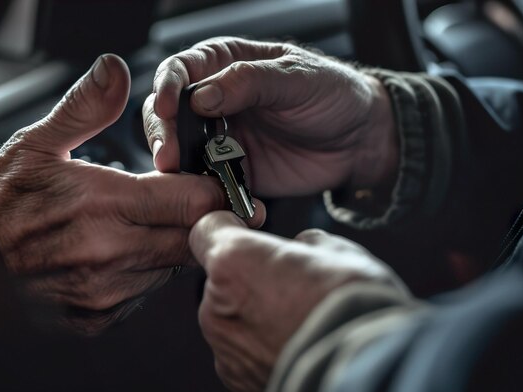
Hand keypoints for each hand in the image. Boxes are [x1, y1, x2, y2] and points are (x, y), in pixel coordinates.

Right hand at [0, 54, 264, 333]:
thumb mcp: (35, 144)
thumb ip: (85, 109)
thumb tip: (116, 71)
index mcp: (103, 204)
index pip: (192, 201)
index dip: (217, 192)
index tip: (225, 187)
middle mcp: (110, 253)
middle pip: (191, 238)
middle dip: (200, 220)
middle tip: (192, 205)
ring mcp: (105, 291)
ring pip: (169, 267)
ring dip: (168, 245)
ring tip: (142, 226)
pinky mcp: (97, 317)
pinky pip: (142, 294)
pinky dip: (142, 272)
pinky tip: (120, 254)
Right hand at [145, 37, 397, 196]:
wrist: (359, 141)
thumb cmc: (333, 94)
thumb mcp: (295, 78)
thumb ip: (249, 81)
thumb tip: (201, 96)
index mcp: (226, 64)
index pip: (180, 70)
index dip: (166, 87)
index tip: (166, 108)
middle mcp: (215, 101)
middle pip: (169, 114)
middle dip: (164, 133)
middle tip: (170, 155)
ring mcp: (221, 139)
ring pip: (182, 151)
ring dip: (177, 167)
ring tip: (183, 181)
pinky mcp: (232, 171)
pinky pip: (206, 182)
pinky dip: (201, 191)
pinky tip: (206, 197)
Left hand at [189, 211, 404, 391]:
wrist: (367, 377)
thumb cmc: (354, 312)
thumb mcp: (337, 252)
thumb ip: (303, 244)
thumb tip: (301, 248)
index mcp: (233, 263)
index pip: (206, 229)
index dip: (229, 226)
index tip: (247, 229)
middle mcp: (217, 307)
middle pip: (223, 279)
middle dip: (251, 278)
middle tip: (294, 285)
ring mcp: (226, 350)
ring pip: (233, 318)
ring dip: (258, 316)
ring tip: (303, 323)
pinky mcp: (239, 382)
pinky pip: (245, 353)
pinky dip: (264, 348)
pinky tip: (299, 348)